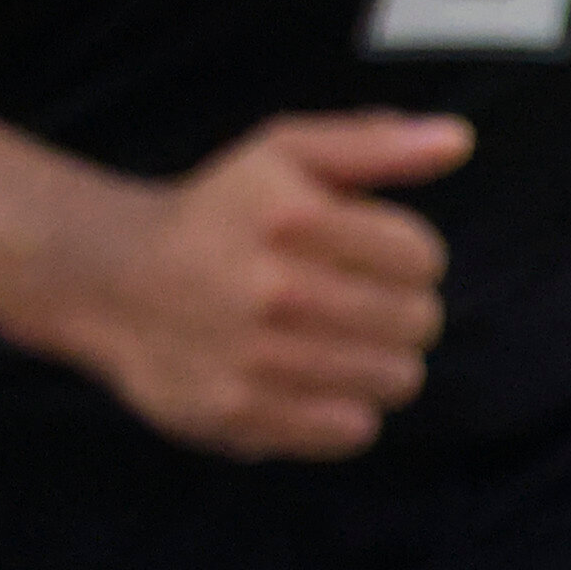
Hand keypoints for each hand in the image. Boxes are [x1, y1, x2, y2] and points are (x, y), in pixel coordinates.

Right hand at [28, 111, 470, 456]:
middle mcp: (273, 288)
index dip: (404, 254)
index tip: (365, 254)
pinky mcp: (242, 414)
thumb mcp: (282, 154)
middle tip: (350, 300)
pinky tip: (306, 378)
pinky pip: (352, 429)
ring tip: (330, 339)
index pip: (422, 256)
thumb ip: (373, 145)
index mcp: (290, 215)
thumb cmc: (215, 214)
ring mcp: (256, 358)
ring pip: (394, 380)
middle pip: (417, 322)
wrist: (112, 278)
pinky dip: (341, 409)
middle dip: (396, 310)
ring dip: (374, 361)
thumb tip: (458, 140)